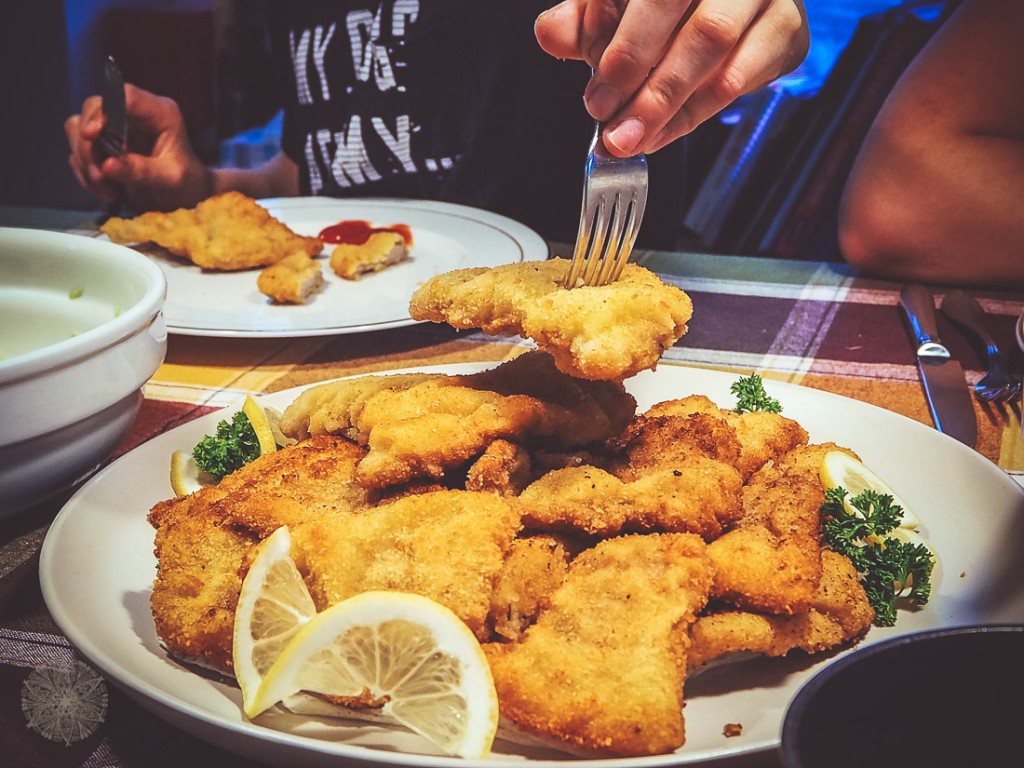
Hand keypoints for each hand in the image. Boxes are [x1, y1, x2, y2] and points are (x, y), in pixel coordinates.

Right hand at [65, 84, 212, 210]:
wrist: (185, 196)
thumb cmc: (187, 184)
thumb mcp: (171, 180)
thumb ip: (141, 171)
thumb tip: (107, 165)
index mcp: (160, 112)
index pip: (125, 95)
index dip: (104, 111)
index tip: (92, 135)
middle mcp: (135, 113)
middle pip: (93, 107)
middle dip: (89, 144)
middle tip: (100, 176)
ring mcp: (116, 125)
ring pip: (78, 127)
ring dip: (86, 161)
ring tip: (108, 190)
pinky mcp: (103, 142)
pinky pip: (78, 149)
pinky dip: (85, 172)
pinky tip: (107, 191)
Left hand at [535, 0, 808, 155]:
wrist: (738, 9)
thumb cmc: (669, 8)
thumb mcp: (619, 6)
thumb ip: (585, 19)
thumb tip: (552, 34)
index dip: (611, 37)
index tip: (594, 90)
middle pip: (678, 9)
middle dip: (638, 73)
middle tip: (608, 118)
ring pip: (713, 42)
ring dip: (666, 101)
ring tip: (632, 136)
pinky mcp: (787, 28)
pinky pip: (742, 75)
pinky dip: (697, 110)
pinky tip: (665, 131)